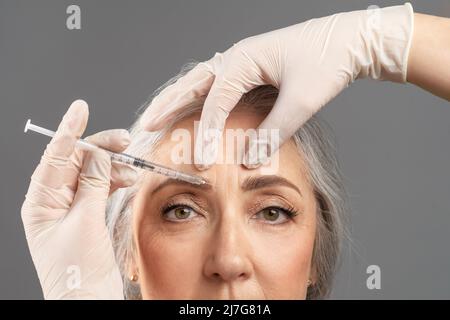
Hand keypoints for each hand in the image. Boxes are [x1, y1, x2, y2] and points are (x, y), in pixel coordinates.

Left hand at [21, 100, 137, 298]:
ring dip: (113, 168)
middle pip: (76, 162)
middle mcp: (53, 203)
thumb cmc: (78, 271)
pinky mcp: (87, 217)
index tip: (80, 109)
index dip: (68, 130)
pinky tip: (128, 180)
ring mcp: (71, 210)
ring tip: (133, 171)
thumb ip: (91, 185)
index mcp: (40, 203)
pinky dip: (115, 181)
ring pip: (91, 174)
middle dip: (100, 149)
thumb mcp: (84, 222)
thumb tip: (97, 154)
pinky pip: (100, 188)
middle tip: (125, 142)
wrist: (88, 301)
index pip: (55, 157)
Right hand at [141, 3, 413, 168]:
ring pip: (199, 82)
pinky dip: (198, 99)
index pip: (215, 100)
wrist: (350, 41)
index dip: (206, 131)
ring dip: (177, 100)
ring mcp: (242, 61)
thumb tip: (249, 161)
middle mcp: (237, 57)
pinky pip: (216, 85)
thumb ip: (274, 131)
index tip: (200, 160)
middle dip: (167, 105)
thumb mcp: (302, 100)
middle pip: (192, 83)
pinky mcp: (250, 69)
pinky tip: (192, 111)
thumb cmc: (328, 62)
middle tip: (146, 125)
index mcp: (244, 59)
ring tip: (156, 117)